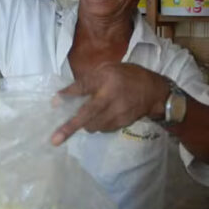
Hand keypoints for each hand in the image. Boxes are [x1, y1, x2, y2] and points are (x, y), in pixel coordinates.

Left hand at [51, 63, 170, 145]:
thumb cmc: (126, 76)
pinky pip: (103, 129)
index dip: (68, 95)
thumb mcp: (107, 69)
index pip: (84, 87)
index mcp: (107, 78)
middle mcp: (111, 96)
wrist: (154, 91)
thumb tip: (63, 96)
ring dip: (85, 124)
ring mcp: (118, 112)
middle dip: (69, 127)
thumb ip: (87, 80)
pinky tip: (100, 117)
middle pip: (86, 114)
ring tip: (86, 117)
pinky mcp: (122, 123)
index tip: (54, 104)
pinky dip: (97, 125)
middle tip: (55, 140)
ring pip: (93, 125)